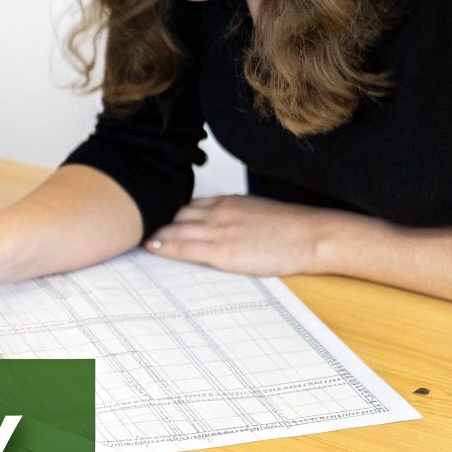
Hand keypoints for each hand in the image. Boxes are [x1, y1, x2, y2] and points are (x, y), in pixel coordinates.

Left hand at [147, 195, 346, 275]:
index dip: (171, 215)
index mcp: (228, 201)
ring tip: (137, 240)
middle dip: (159, 223)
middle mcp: (219, 212)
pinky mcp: (223, 250)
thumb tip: (220, 226)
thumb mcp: (257, 212)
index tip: (157, 220)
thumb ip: (234, 216)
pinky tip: (152, 248)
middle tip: (137, 228)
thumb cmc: (292, 228)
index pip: (189, 205)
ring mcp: (219, 230)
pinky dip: (166, 247)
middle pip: (177, 216)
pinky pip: (186, 248)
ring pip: (176, 230)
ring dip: (157, 235)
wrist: (313, 235)